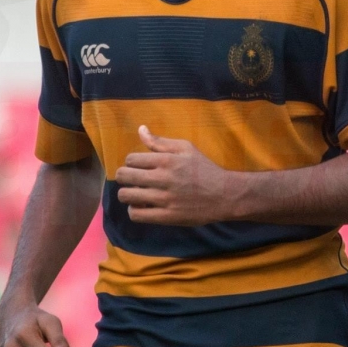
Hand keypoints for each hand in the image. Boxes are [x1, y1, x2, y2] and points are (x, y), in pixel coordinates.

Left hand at [115, 125, 231, 225]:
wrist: (224, 195)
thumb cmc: (204, 169)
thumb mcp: (186, 148)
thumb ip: (160, 141)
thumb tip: (141, 130)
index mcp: (167, 160)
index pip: (131, 159)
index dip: (131, 163)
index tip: (138, 167)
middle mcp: (163, 178)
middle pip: (124, 176)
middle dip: (123, 177)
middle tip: (131, 180)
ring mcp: (164, 199)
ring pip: (127, 196)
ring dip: (127, 194)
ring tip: (135, 194)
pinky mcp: (167, 216)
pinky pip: (137, 215)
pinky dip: (134, 210)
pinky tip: (141, 206)